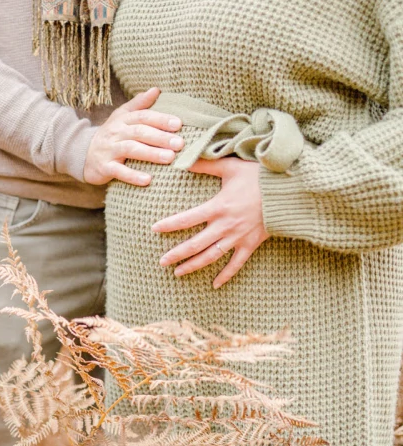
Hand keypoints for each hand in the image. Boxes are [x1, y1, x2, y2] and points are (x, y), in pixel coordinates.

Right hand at [83, 87, 184, 186]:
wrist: (82, 153)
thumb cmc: (110, 135)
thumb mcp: (121, 117)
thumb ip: (139, 104)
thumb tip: (156, 90)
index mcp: (122, 120)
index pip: (142, 116)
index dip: (160, 119)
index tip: (178, 124)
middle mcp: (115, 133)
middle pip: (139, 132)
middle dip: (160, 137)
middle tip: (180, 143)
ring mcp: (109, 150)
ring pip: (130, 149)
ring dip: (151, 153)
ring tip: (169, 158)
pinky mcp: (104, 167)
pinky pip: (119, 171)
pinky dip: (133, 176)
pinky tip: (148, 180)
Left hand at [152, 158, 268, 288]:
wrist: (289, 191)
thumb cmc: (259, 176)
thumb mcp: (231, 167)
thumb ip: (206, 165)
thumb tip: (183, 160)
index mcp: (218, 207)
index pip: (187, 219)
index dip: (169, 225)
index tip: (154, 229)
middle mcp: (226, 225)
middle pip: (195, 244)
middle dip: (176, 254)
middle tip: (161, 262)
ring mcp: (238, 237)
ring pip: (211, 256)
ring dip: (193, 266)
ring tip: (178, 273)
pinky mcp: (251, 243)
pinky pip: (237, 263)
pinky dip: (226, 275)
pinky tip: (214, 285)